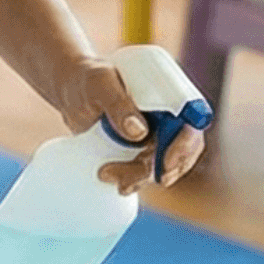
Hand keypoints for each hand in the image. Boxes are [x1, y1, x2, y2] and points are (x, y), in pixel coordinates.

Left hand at [52, 54, 205, 195]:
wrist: (69, 91)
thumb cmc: (87, 78)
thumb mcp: (99, 84)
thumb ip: (117, 103)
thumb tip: (140, 133)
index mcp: (168, 93)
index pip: (193, 120)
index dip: (187, 145)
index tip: (165, 163)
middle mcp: (167, 115)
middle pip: (180, 150)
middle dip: (160, 170)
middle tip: (129, 180)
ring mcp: (155, 134)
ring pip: (162, 165)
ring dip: (140, 177)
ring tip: (105, 174)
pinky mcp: (139, 149)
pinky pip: (146, 170)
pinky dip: (134, 181)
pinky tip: (118, 185)